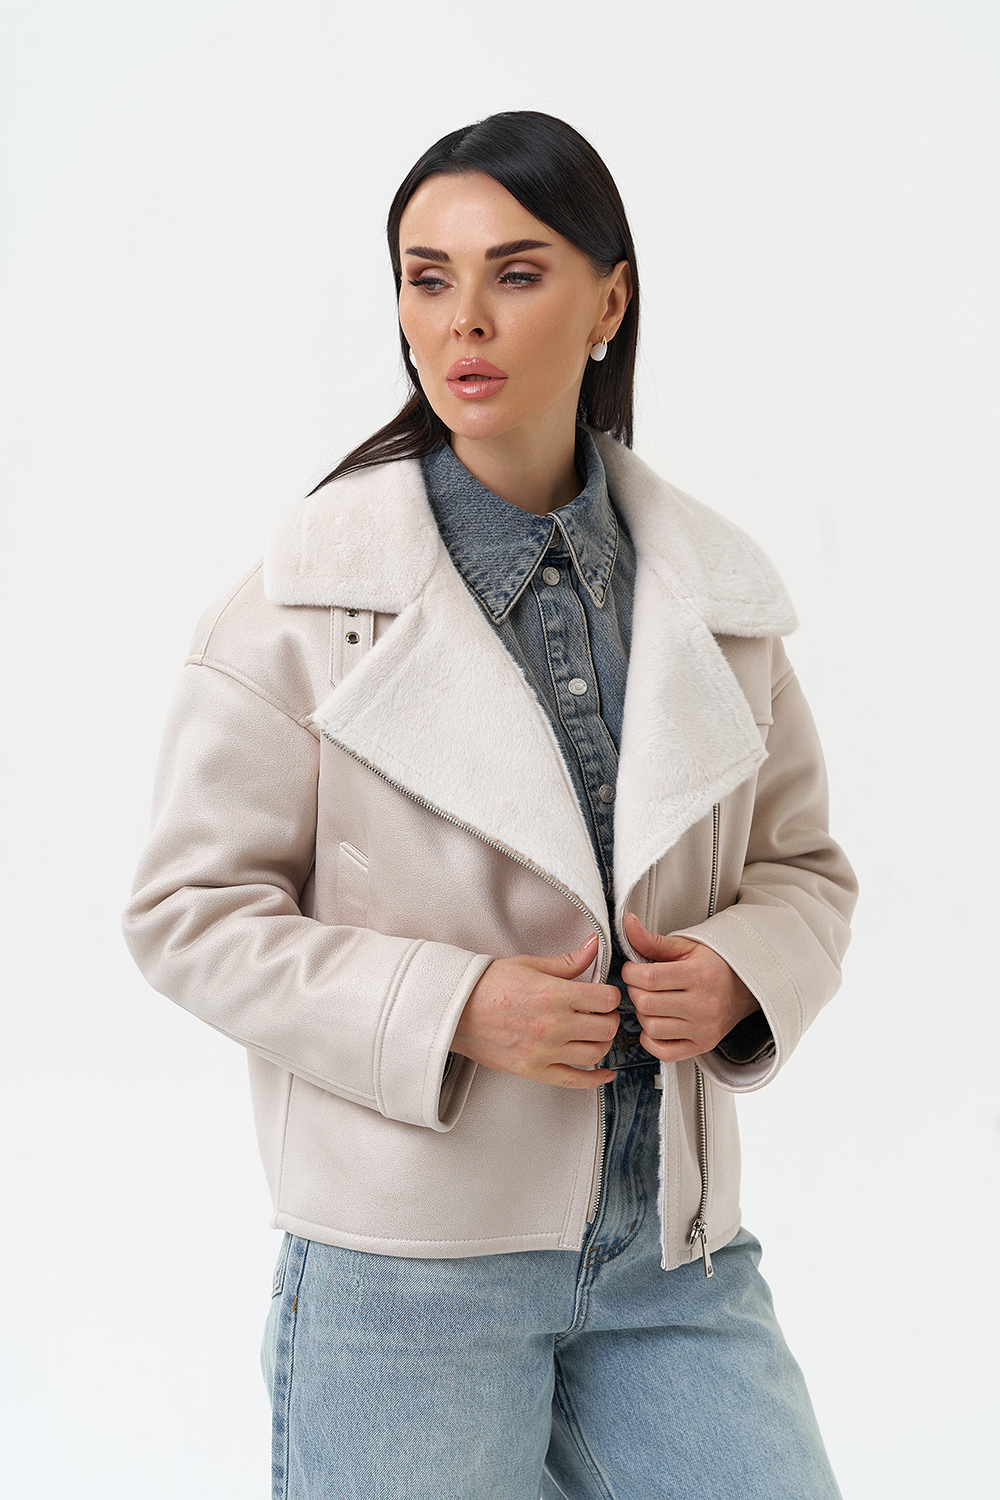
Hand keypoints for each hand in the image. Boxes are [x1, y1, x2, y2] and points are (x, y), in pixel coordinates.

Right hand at [450, 934, 620, 1089]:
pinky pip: (575, 1080)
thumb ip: (567, 961)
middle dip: (610, 1018)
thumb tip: (592, 947)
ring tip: (596, 1034)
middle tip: (603, 1013)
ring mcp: (545, 1051)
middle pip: (606, 1027)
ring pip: (595, 1053)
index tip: (606, 995)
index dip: (611, 995)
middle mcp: (553, 1025)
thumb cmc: (487, 985)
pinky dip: (595, 1079)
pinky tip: (602, 1072)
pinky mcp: (534, 1070)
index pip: (606, 998)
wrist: (455, 1010)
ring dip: (603, 1043)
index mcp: (554, 994)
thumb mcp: (529, 964)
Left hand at [621, 913, 759, 1062]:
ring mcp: (704, 1028)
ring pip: (651, 1028)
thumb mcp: (686, 947)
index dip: (630, 973)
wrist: (745, 988)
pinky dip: (652, 1039)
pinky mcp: (703, 1046)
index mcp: (699, 975)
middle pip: (646, 1004)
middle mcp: (704, 1005)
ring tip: (651, 1002)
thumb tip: (628, 924)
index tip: (632, 969)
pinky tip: (657, 1024)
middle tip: (641, 984)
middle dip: (635, 991)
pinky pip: (664, 1052)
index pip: (648, 978)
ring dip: (643, 1015)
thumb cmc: (715, 965)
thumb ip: (653, 940)